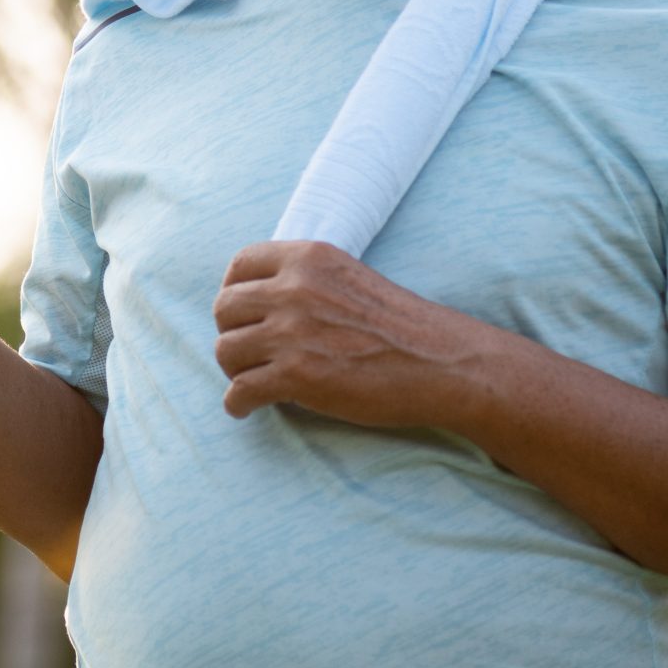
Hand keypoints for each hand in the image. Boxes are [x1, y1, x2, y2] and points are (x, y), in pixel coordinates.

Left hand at [211, 240, 493, 424]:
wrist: (442, 363)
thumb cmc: (399, 325)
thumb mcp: (347, 277)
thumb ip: (303, 279)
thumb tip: (256, 298)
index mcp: (307, 258)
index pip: (240, 265)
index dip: (233, 291)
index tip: (241, 313)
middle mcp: (294, 289)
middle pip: (225, 309)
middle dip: (231, 333)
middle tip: (246, 352)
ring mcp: (293, 333)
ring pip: (226, 351)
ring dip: (234, 370)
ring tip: (250, 380)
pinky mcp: (297, 376)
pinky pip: (240, 391)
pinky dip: (237, 403)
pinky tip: (245, 408)